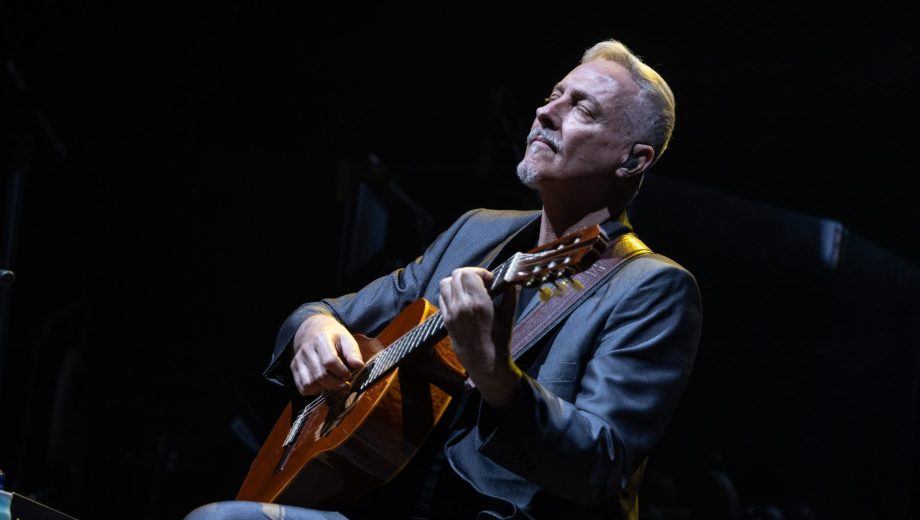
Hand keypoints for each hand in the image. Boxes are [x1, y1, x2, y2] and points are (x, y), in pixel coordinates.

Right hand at [290, 314, 364, 395]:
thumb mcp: (346, 338)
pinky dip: (314, 391)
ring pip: (310, 383)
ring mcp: (298, 360)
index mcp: (320, 340)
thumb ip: (353, 352)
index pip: (329, 361)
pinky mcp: (294, 368)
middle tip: (345, 384)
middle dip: (336, 384)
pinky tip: (323, 385)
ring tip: (334, 384)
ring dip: (325, 388)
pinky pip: (302, 387)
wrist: (312, 330)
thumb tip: (359, 365)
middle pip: (320, 375)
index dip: (341, 372)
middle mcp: (306, 350)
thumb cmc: (333, 336)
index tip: (349, 375)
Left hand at [438, 267, 521, 408]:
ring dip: (456, 282)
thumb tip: (511, 280)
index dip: (479, 272)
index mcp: (478, 302)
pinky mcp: (445, 320)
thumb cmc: (499, 340)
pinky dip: (450, 294)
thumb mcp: (508, 315)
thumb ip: (509, 294)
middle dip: (468, 274)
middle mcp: (461, 305)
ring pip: (445, 284)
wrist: (485, 362)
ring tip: (468, 289)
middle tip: (479, 282)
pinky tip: (461, 300)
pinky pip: (442, 298)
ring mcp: (450, 312)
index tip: (489, 280)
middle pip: (455, 275)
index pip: (468, 273)